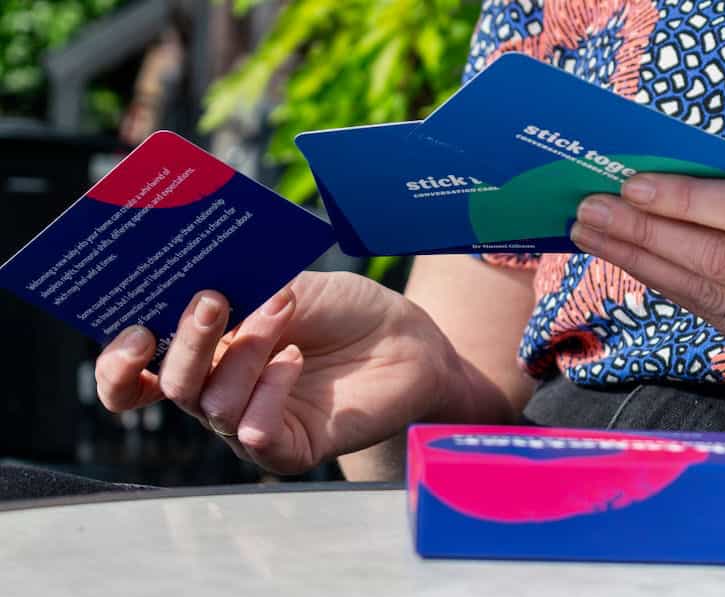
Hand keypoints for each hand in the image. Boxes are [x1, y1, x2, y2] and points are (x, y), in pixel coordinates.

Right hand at [94, 271, 474, 474]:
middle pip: (171, 385)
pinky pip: (255, 433)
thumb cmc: (344, 309)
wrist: (406, 336)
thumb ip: (239, 286)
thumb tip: (192, 279)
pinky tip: (296, 359)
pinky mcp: (289, 448)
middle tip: (213, 300)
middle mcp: (219, 392)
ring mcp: (252, 422)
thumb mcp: (286, 283)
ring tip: (283, 313)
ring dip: (246, 351)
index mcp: (205, 353)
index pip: (135, 377)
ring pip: (214, 404)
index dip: (119, 364)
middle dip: (188, 340)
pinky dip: (271, 389)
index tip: (135, 329)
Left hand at [569, 175, 724, 364]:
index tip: (631, 185)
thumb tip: (662, 180)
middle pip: (719, 260)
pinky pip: (710, 314)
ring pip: (705, 294)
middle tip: (590, 210)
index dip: (688, 201)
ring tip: (594, 234)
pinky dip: (665, 285)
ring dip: (640, 262)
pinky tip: (632, 262)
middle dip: (645, 234)